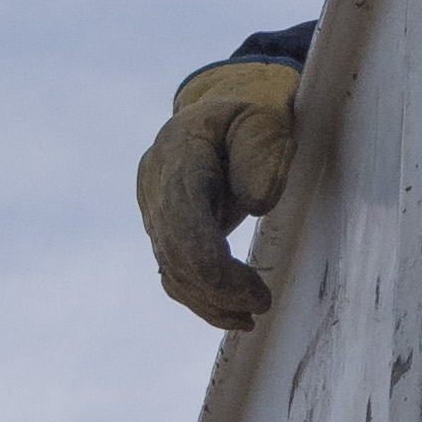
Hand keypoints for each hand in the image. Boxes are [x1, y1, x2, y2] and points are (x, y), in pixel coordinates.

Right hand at [136, 58, 301, 328]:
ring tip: (251, 316)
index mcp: (178, 151)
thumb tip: (256, 205)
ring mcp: (153, 205)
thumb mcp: (267, 118)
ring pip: (169, 268)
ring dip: (209, 300)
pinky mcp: (162, 225)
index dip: (214, 267)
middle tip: (261, 305)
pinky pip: (173, 270)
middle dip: (217, 289)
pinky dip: (200, 297)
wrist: (225, 106)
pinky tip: (232, 313)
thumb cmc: (255, 111)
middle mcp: (155, 182)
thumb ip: (262, 154)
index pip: (182, 221)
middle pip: (173, 252)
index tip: (257, 293)